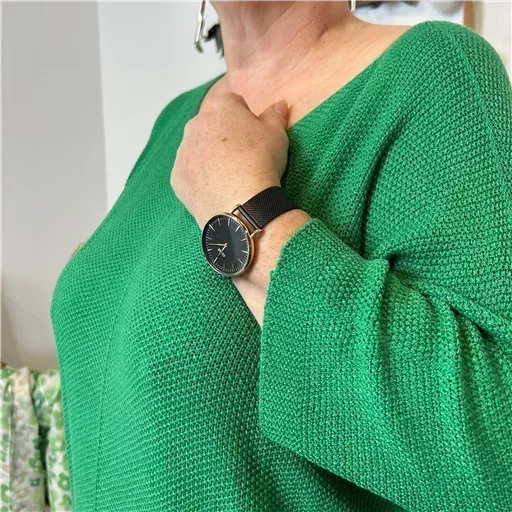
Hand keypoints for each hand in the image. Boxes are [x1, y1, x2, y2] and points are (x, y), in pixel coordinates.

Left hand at [171, 92, 289, 228]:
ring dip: (211, 156)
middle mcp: (194, 124)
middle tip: (244, 157)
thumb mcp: (277, 135)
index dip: (247, 119)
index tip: (255, 138)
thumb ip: (274, 116)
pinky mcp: (177, 177)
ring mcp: (182, 152)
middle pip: (212, 125)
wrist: (241, 204)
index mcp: (219, 107)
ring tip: (231, 176)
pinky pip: (190, 172)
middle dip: (225, 136)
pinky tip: (217, 189)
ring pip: (198, 149)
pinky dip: (201, 178)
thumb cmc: (261, 163)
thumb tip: (278, 105)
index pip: (234, 103)